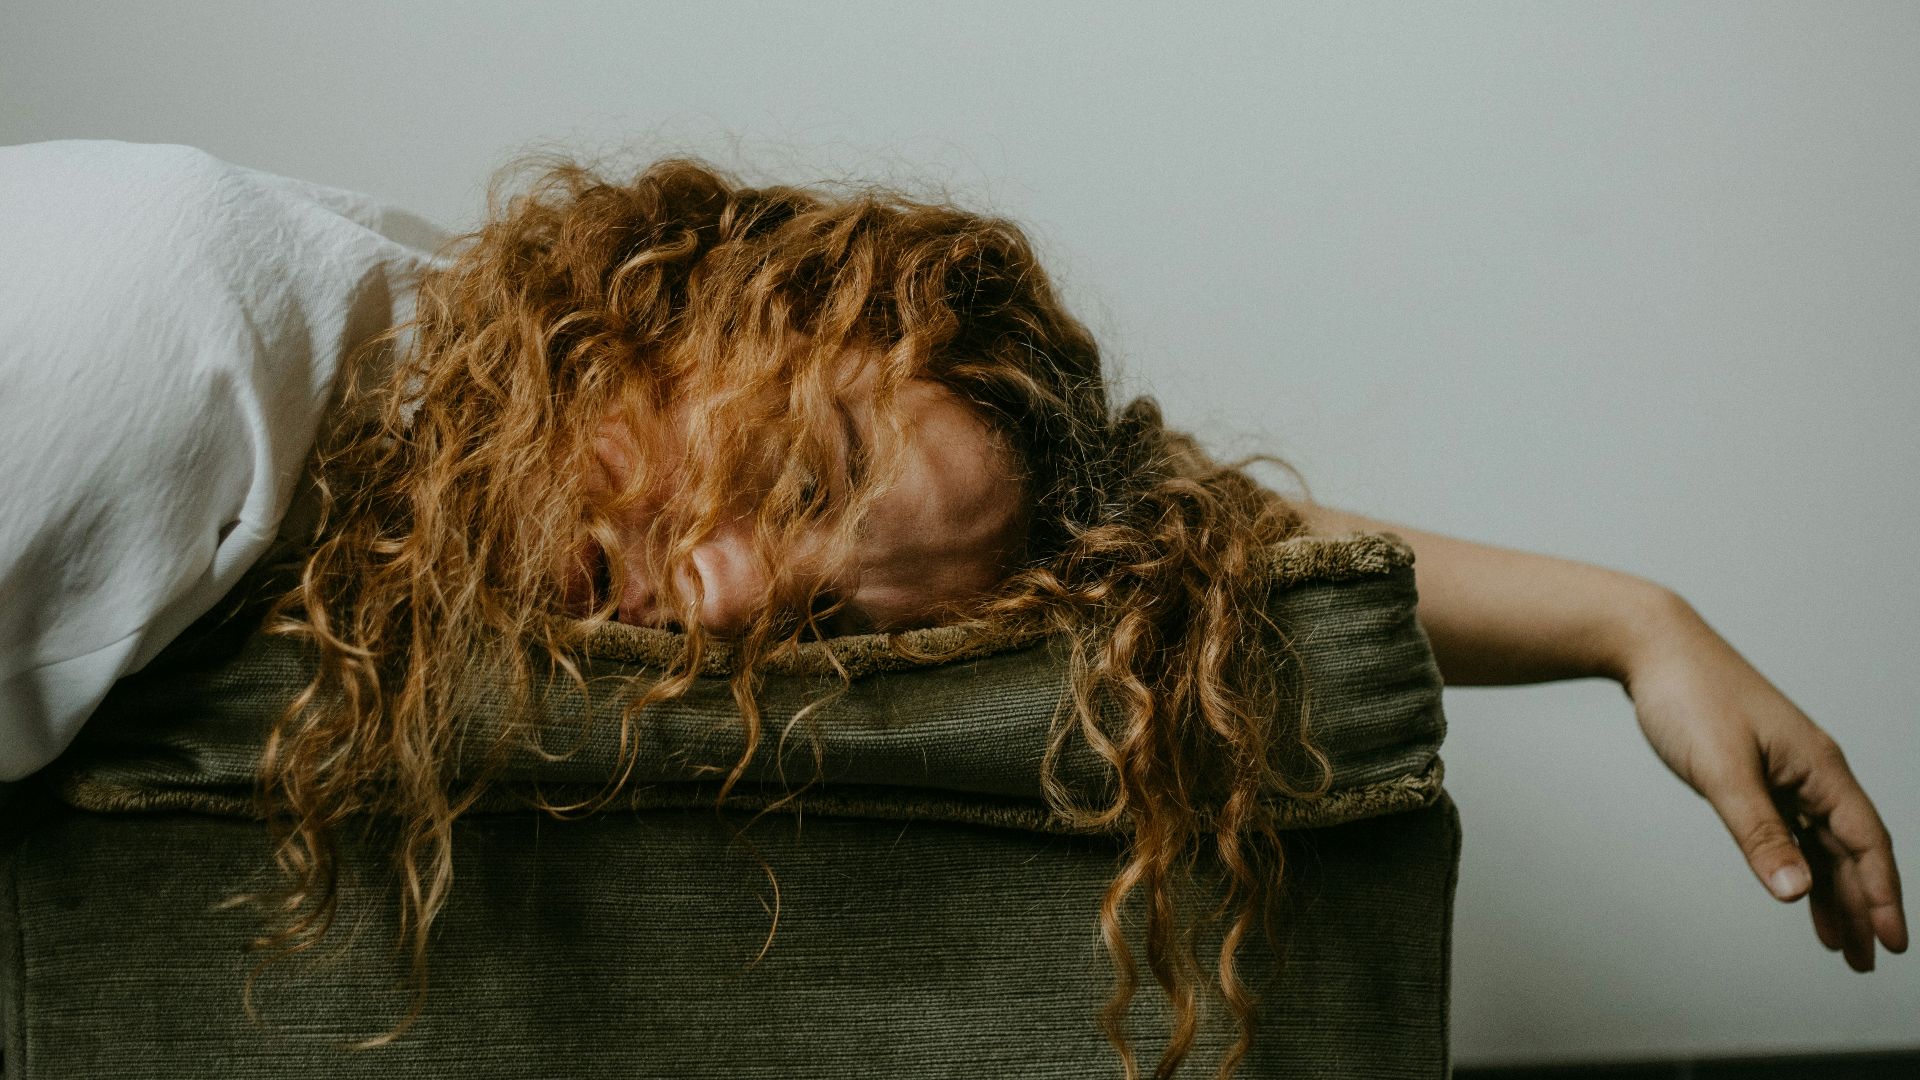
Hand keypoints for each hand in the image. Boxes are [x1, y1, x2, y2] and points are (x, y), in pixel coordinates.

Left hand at [1621, 592, 1906, 970]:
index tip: (1894, 943)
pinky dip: (1799, 864)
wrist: (1652, 648)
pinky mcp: (1757, 774)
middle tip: (1866, 960)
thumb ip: (1759, 832)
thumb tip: (1797, 892)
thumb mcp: (1722, 770)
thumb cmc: (1689, 695)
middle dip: (1863, 906)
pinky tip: (1798, 892)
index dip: (1883, 894)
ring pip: (1821, 843)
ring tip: (1841, 944)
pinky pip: (1792, 829)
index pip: (1866, 842)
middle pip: (1850, 850)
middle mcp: (1812, 771)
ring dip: (1833, 892)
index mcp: (1819, 767)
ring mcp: (1786, 773)